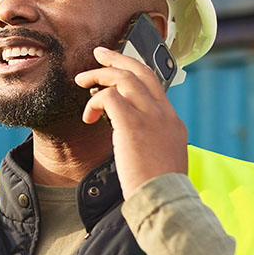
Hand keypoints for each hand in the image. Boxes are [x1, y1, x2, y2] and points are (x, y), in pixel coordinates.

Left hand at [77, 46, 187, 197]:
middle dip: (117, 58)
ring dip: (98, 76)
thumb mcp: (164, 159)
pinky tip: (88, 117)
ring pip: (123, 78)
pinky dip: (94, 102)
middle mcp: (164, 113)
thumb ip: (153, 142)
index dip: (134, 71)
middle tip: (99, 54)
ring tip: (81, 80)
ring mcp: (150, 117)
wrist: (164, 199)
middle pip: (140, 71)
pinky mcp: (132, 125)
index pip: (154, 84)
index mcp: (172, 121)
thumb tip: (137, 140)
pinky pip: (109, 97)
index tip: (118, 67)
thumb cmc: (159, 188)